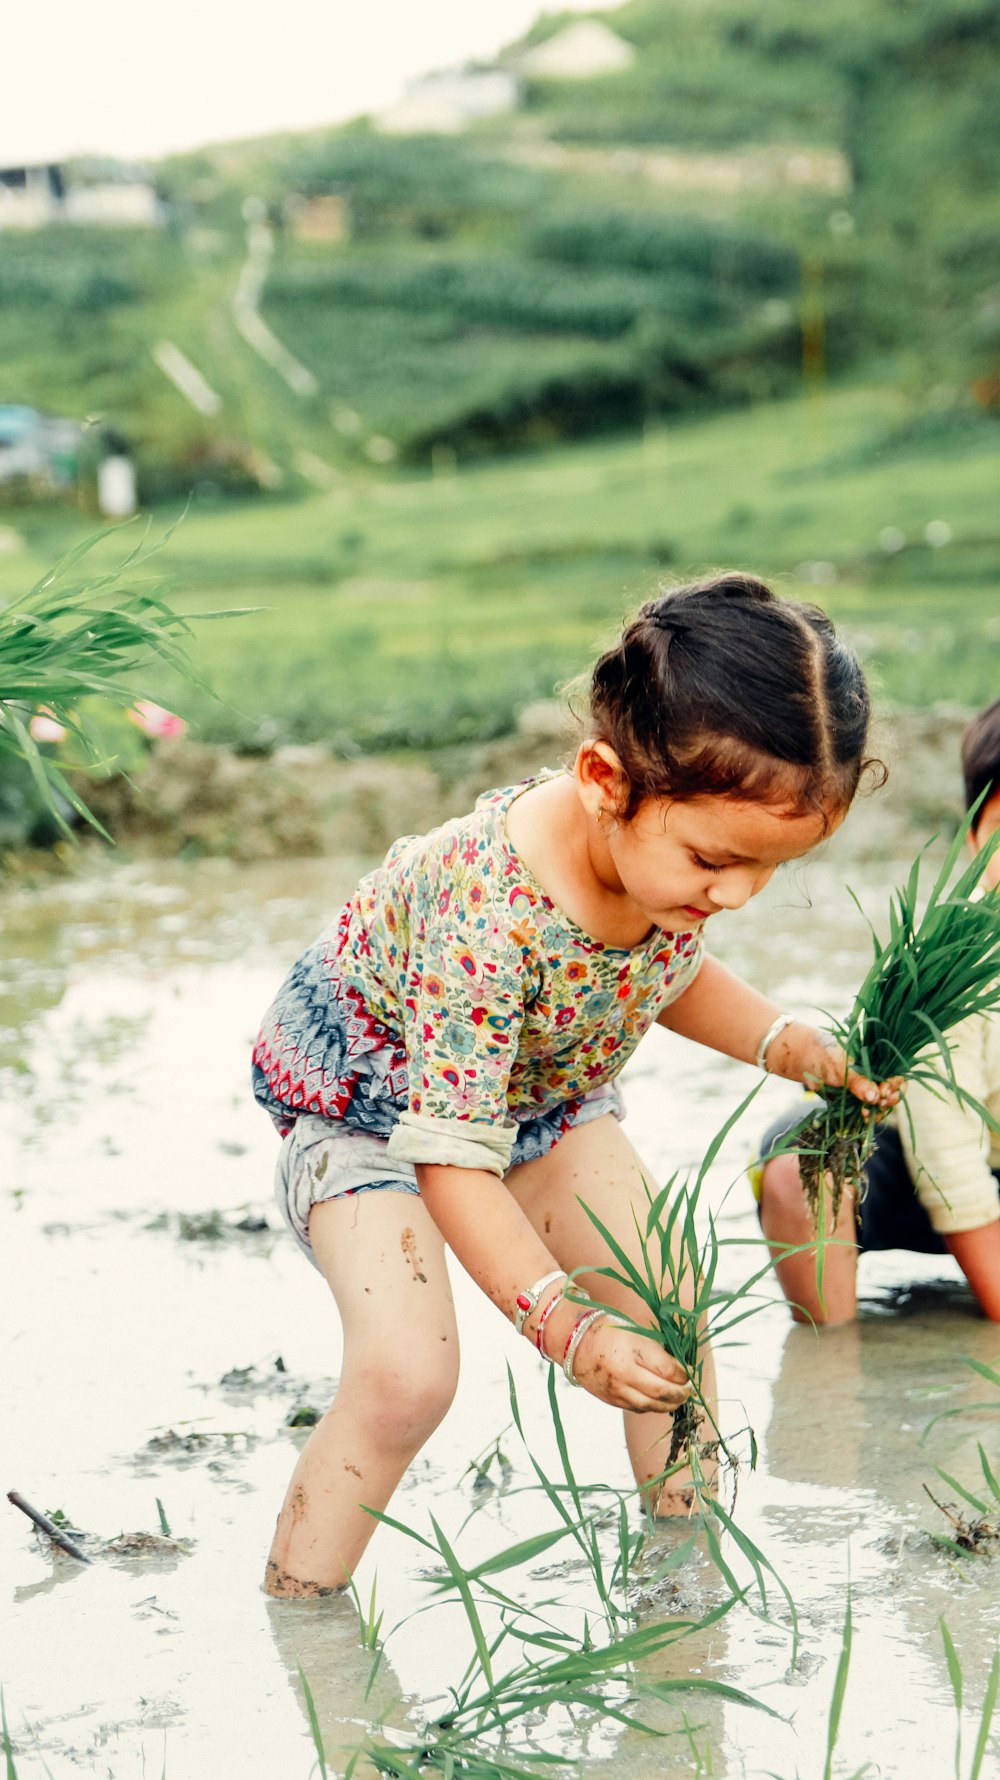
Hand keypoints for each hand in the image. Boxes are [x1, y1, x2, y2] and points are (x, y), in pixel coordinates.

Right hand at [570, 1318, 692, 1412]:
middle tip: (689, 1390)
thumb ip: (656, 1351)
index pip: (668, 1369)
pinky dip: (652, 1406)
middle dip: (681, 1393)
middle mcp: (625, 1372)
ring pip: (652, 1405)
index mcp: (633, 1349)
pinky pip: (638, 1408)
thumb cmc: (609, 1331)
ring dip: (670, 1404)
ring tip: (678, 1399)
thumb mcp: (635, 1333)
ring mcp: (618, 1389)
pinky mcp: (612, 1400)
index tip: (689, 1372)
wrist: (575, 1342)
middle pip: (662, 1391)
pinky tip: (658, 1400)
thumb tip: (679, 1369)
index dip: (684, 1374)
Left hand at [769, 1022, 902, 1111]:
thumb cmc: (823, 1055)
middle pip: (892, 1091)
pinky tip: (863, 1117)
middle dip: (889, 1100)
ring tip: (867, 1113)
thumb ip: (858, 1081)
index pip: (896, 1074)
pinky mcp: (855, 1099)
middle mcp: (874, 1074)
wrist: (802, 1060)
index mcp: (877, 1060)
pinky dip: (867, 1115)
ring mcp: (865, 1087)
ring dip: (878, 1110)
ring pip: (880, 1103)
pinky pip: (867, 1110)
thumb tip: (874, 1097)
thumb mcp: (841, 1067)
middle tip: (880, 1104)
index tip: (885, 1092)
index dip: (895, 1085)